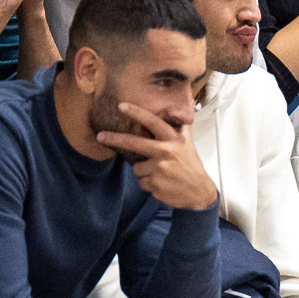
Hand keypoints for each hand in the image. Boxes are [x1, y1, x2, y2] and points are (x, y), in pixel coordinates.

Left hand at [96, 102, 218, 210]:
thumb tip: (177, 112)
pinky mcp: (155, 183)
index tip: (122, 106)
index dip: (136, 112)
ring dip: (144, 171)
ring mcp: (160, 168)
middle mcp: (166, 151)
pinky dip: (148, 183)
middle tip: (100, 136)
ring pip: (136, 167)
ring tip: (160, 173)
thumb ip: (181, 128)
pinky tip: (161, 183)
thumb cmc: (191, 166)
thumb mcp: (188, 144)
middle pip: (133, 142)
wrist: (198, 191)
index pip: (152, 122)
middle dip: (114, 138)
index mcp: (173, 140)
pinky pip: (141, 181)